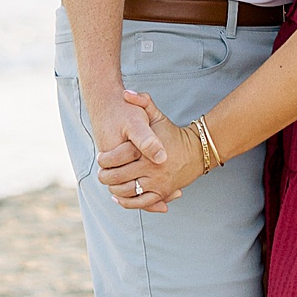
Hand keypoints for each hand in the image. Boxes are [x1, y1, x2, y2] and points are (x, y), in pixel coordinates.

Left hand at [96, 91, 202, 210]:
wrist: (196, 151)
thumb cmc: (172, 133)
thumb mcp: (157, 116)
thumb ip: (142, 102)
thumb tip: (126, 93)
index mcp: (148, 150)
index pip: (118, 159)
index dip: (105, 160)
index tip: (100, 157)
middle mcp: (153, 169)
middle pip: (119, 178)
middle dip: (106, 176)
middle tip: (101, 173)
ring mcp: (158, 183)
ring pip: (128, 192)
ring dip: (114, 190)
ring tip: (108, 183)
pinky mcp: (163, 193)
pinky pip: (142, 203)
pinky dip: (127, 203)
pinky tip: (118, 197)